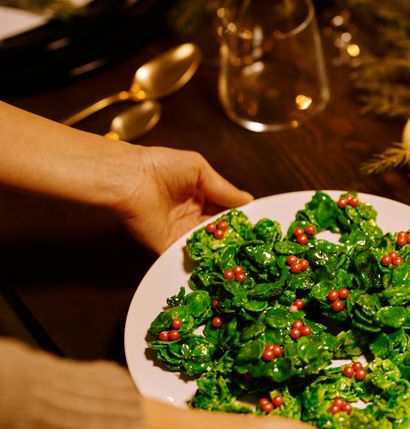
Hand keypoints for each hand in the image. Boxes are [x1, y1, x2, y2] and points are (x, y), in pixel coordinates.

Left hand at [115, 146, 252, 253]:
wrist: (131, 179)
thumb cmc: (161, 166)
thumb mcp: (200, 170)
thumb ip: (224, 188)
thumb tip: (248, 200)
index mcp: (200, 196)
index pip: (226, 210)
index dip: (241, 216)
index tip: (258, 224)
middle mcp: (192, 216)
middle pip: (220, 229)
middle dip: (236, 235)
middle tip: (255, 242)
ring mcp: (182, 233)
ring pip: (210, 244)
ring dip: (225, 248)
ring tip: (246, 252)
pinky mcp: (170, 246)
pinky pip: (191, 256)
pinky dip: (206, 260)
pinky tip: (225, 261)